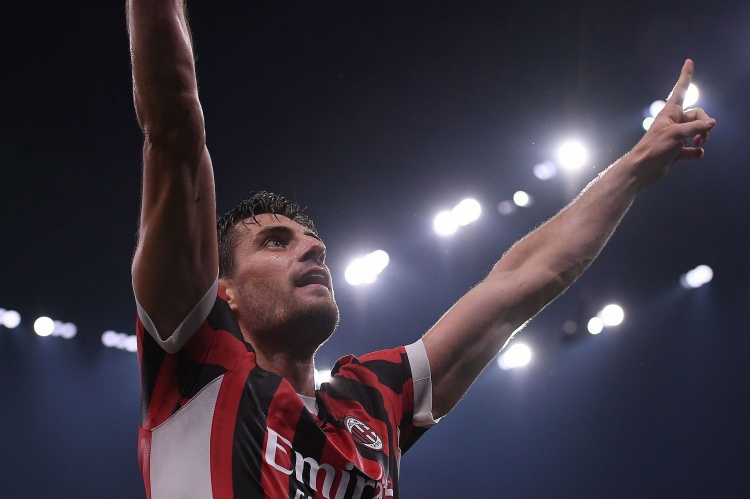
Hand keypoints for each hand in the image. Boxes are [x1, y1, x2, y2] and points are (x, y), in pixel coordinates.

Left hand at [629, 59, 715, 188]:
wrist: (642, 170)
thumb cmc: (654, 149)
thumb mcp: (676, 134)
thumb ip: (695, 127)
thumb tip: (711, 123)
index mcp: (669, 113)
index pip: (680, 90)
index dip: (685, 76)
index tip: (688, 62)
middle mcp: (672, 122)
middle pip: (697, 115)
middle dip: (704, 124)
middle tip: (702, 137)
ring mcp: (674, 136)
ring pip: (697, 131)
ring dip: (702, 138)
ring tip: (699, 145)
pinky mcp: (675, 151)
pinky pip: (691, 148)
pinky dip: (696, 152)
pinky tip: (696, 154)